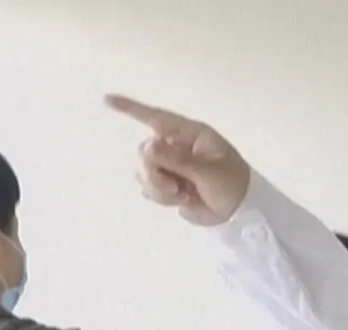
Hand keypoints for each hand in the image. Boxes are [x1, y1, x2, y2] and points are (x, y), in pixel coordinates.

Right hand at [105, 94, 250, 225]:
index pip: (157, 118)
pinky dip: (162, 198)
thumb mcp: (209, 171)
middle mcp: (176, 147)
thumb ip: (178, 159)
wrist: (240, 212)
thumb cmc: (233, 184)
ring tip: (184, 194)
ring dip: (159, 188)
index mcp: (191, 135)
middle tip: (174, 187)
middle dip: (153, 173)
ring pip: (142, 173)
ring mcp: (170, 167)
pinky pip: (149, 189)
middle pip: (143, 153)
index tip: (107, 100)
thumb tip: (148, 145)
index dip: (131, 109)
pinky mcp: (167, 185)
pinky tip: (184, 200)